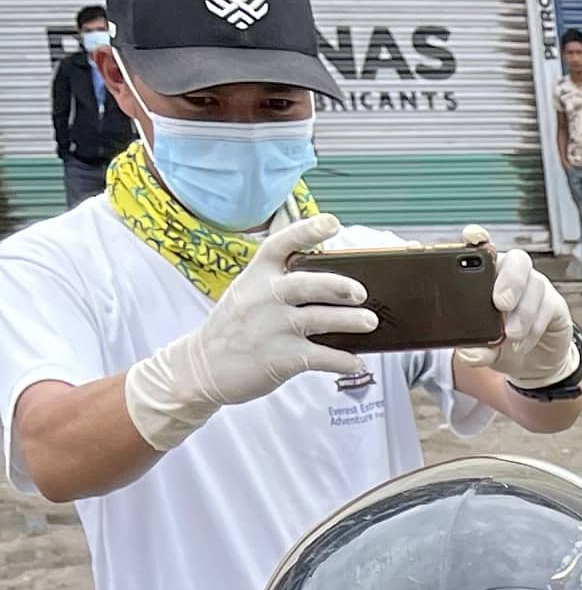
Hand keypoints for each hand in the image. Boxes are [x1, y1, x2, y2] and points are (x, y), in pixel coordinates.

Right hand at [119, 213, 372, 450]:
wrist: (203, 367)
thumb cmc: (236, 326)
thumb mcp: (247, 293)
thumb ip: (279, 283)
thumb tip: (332, 285)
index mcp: (256, 275)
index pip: (281, 245)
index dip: (307, 231)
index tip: (332, 223)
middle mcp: (264, 297)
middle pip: (306, 284)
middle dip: (338, 285)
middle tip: (361, 292)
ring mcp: (271, 328)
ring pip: (319, 320)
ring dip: (349, 321)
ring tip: (370, 322)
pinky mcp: (280, 358)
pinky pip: (320, 357)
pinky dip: (343, 361)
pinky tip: (358, 363)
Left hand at [467, 221, 578, 390]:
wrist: (533, 365)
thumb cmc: (503, 345)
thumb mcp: (484, 350)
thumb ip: (475, 350)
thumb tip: (468, 354)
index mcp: (488, 275)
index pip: (484, 248)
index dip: (478, 237)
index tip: (472, 237)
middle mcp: (514, 275)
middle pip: (518, 259)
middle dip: (510, 279)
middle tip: (500, 304)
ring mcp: (536, 288)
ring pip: (535, 285)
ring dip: (523, 312)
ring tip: (511, 335)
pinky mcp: (555, 305)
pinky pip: (549, 307)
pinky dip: (534, 327)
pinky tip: (522, 343)